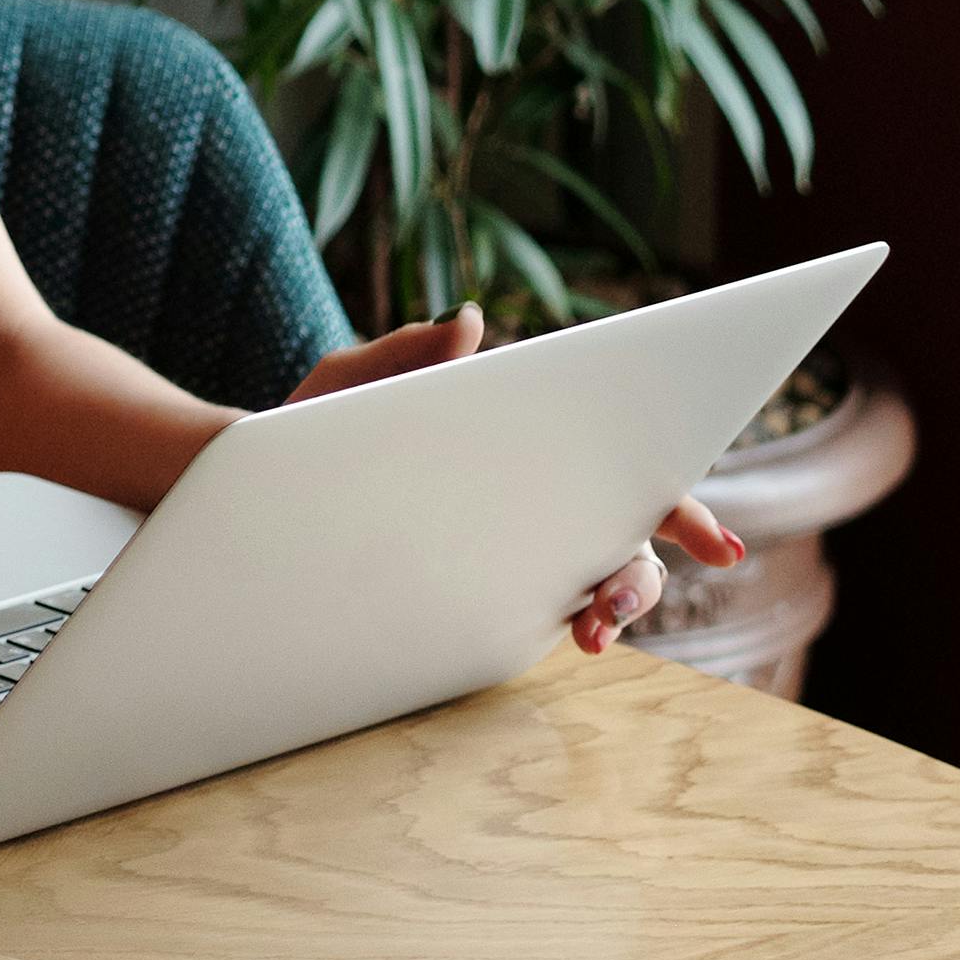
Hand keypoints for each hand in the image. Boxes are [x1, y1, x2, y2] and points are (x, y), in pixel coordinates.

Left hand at [287, 308, 755, 651]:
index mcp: (520, 434)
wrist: (243, 491)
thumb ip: (409, 354)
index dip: (674, 500)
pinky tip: (559, 637)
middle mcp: (532, 492)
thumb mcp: (348, 386)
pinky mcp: (478, 586)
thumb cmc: (306, 428)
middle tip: (619, 604)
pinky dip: (560, 623)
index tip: (715, 545)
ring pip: (594, 579)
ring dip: (609, 607)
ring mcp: (510, 543)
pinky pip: (536, 608)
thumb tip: (470, 322)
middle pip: (622, 534)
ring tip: (590, 632)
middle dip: (641, 573)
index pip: (614, 460)